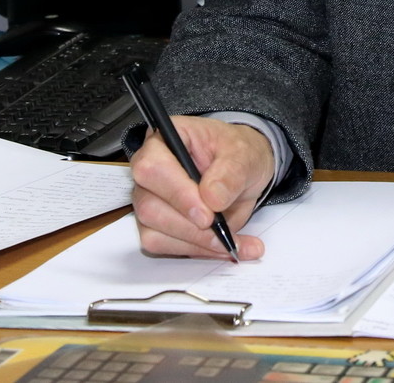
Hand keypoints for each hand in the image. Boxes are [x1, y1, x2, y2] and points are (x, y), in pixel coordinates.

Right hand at [130, 117, 274, 259]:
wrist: (243, 171)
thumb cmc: (237, 153)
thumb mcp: (245, 155)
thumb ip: (231, 172)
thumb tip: (212, 198)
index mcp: (165, 141)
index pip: (152, 168)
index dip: (177, 194)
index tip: (208, 215)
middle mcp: (149, 172)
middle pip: (149, 207)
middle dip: (189, 227)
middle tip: (224, 232)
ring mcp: (150, 200)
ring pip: (154, 233)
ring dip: (196, 243)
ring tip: (233, 241)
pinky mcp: (157, 226)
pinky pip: (165, 247)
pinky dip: (198, 252)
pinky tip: (225, 246)